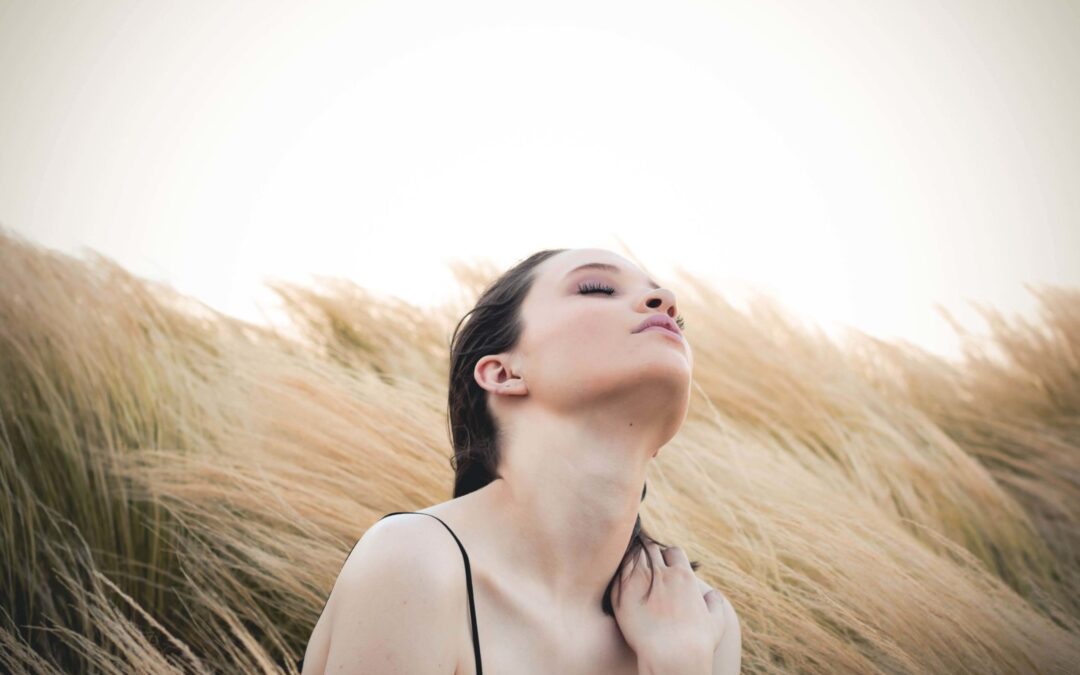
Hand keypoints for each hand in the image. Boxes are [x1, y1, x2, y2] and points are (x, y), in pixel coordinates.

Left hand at [612, 540, 725, 664]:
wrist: (674, 657)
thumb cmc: (698, 643)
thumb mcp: (715, 620)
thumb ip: (714, 603)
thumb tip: (713, 594)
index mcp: (683, 575)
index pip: (674, 552)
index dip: (670, 558)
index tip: (667, 567)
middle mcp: (661, 575)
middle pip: (651, 550)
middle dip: (650, 555)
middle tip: (647, 568)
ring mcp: (639, 583)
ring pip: (632, 558)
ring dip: (632, 562)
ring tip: (633, 573)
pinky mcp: (621, 596)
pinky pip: (617, 575)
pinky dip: (619, 575)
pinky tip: (620, 582)